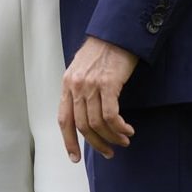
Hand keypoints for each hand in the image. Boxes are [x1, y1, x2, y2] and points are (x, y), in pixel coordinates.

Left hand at [58, 36, 137, 162]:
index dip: (69, 141)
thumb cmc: (101, 51)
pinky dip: (120, 128)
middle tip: (109, 152)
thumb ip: (79, 89)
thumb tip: (84, 114)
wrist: (115, 33)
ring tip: (124, 140)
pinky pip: (111, 116)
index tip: (75, 158)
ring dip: (112, 137)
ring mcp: (91, 85)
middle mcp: (76, 85)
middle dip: (96, 144)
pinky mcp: (108, 84)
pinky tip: (128, 130)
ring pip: (98, 123)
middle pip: (82, 126)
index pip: (63, 119)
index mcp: (67, 83)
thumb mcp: (82, 69)